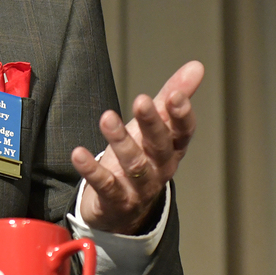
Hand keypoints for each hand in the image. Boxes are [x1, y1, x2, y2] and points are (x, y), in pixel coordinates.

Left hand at [71, 60, 200, 234]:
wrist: (123, 208)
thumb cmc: (143, 156)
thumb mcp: (156, 125)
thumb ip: (173, 95)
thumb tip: (197, 65)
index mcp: (172, 149)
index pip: (183, 132)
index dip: (181, 115)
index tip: (176, 95)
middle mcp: (160, 169)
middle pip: (160, 146)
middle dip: (151, 124)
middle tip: (141, 101)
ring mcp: (139, 188)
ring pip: (134, 165)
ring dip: (121, 141)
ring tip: (107, 118)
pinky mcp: (115, 200)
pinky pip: (105, 185)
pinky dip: (92, 170)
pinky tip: (78, 153)